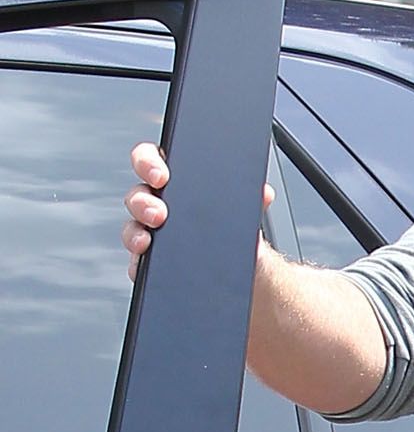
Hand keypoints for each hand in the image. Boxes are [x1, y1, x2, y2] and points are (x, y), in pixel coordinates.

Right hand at [124, 140, 271, 282]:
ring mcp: (152, 234)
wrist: (246, 271)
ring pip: (132, 228)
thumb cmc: (236, 231)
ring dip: (135, 233)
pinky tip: (146, 265)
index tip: (161, 176)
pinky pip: (137, 263)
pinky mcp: (152, 263)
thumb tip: (263, 192)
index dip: (149, 162)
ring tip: (148, 241)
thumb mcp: (245, 212)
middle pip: (137, 195)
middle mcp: (159, 205)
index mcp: (177, 183)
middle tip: (159, 213)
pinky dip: (138, 265)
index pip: (152, 160)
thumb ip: (250, 198)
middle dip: (142, 202)